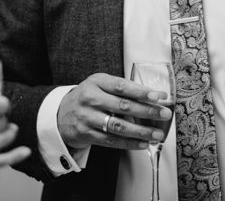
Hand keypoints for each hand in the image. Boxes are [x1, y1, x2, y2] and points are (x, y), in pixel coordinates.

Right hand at [57, 73, 171, 149]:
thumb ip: (122, 88)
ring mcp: (87, 118)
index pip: (122, 86)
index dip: (142, 91)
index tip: (159, 96)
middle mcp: (91, 98)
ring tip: (157, 134)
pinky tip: (143, 143)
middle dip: (147, 111)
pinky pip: (111, 141)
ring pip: (118, 126)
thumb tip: (153, 96)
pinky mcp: (85, 134)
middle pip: (123, 106)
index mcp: (97, 82)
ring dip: (141, 131)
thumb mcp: (100, 84)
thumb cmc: (88, 96)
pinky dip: (129, 143)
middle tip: (165, 114)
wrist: (59, 113)